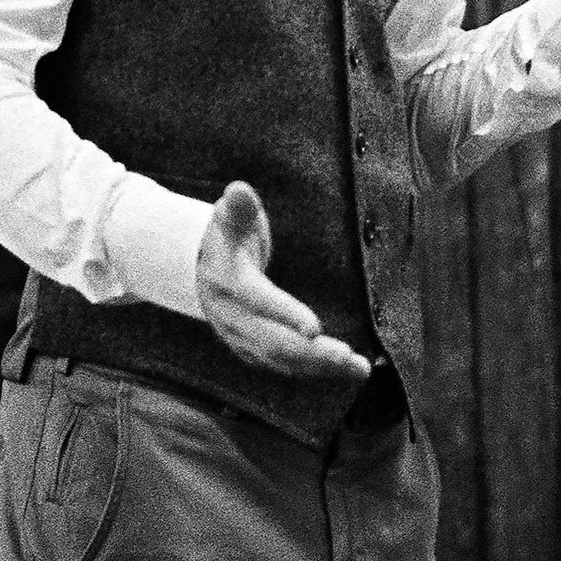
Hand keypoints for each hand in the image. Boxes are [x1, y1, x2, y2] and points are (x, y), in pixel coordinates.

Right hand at [195, 183, 372, 382]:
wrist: (201, 267)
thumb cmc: (227, 235)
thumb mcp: (229, 216)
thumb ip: (238, 206)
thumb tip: (239, 189)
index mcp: (229, 281)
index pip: (259, 300)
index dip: (285, 314)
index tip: (315, 327)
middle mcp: (232, 316)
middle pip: (273, 342)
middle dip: (312, 352)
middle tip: (349, 356)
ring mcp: (240, 337)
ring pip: (282, 360)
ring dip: (320, 367)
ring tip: (359, 369)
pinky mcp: (251, 350)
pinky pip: (284, 366)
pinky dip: (314, 371)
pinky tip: (344, 370)